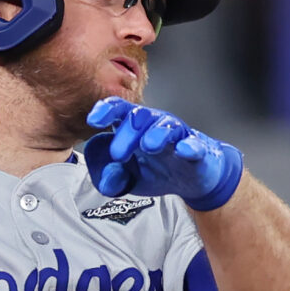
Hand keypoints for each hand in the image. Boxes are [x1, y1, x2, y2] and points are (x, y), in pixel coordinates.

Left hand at [84, 100, 244, 211]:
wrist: (191, 179)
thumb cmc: (156, 170)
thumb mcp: (126, 178)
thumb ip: (109, 178)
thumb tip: (105, 181)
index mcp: (132, 127)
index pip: (117, 109)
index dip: (105, 111)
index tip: (93, 121)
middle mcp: (154, 125)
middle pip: (138, 117)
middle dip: (126, 134)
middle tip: (117, 155)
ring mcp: (176, 135)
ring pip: (166, 127)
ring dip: (156, 134)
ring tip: (148, 145)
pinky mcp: (197, 150)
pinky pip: (194, 145)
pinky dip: (189, 147)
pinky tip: (183, 150)